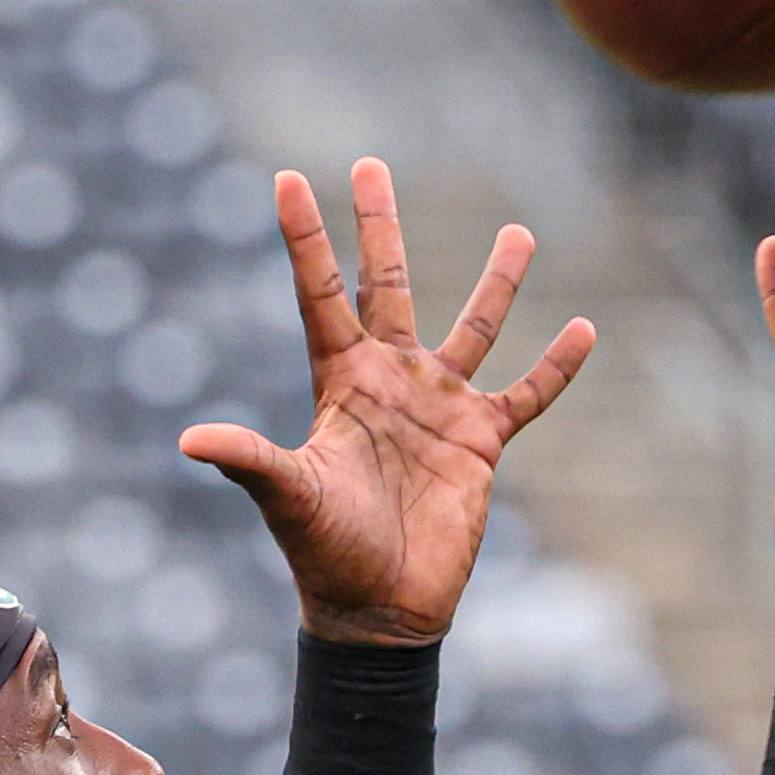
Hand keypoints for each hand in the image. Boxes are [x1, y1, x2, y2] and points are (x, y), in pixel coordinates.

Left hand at [181, 160, 594, 643]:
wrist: (380, 611)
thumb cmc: (326, 556)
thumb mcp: (290, 499)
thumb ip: (249, 461)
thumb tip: (190, 441)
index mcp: (341, 381)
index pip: (322, 293)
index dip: (305, 237)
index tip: (287, 177)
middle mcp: (391, 380)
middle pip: (388, 285)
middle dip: (381, 226)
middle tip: (372, 163)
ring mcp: (439, 407)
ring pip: (474, 328)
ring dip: (499, 283)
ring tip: (522, 231)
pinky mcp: (481, 443)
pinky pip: (526, 396)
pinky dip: (555, 368)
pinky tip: (584, 331)